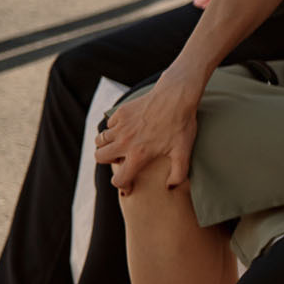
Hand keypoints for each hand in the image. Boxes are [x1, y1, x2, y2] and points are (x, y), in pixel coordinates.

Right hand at [94, 75, 200, 191]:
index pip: (119, 179)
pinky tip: (127, 129)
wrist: (176, 96)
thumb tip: (170, 188)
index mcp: (139, 155)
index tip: (127, 186)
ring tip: (120, 144)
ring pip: (99, 140)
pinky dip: (113, 129)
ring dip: (107, 144)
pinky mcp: (120, 112)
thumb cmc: (181, 125)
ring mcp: (121, 126)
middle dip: (107, 161)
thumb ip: (178, 174)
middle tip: (121, 159)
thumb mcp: (184, 152)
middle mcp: (125, 141)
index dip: (122, 185)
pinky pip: (108, 125)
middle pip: (99, 157)